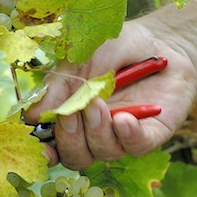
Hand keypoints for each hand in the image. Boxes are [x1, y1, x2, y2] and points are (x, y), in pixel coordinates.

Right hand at [25, 20, 196, 168]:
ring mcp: (122, 137)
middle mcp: (96, 133)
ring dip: (96, 131)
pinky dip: (127, 134)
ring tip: (99, 103)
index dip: (45, 152)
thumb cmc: (119, 48)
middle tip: (72, 112)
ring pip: (103, 152)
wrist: (163, 41)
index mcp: (74, 118)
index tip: (41, 148)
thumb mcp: (82, 59)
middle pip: (76, 156)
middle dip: (70, 138)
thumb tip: (33, 116)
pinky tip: (125, 118)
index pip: (55, 145)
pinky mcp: (150, 135)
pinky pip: (136, 146)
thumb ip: (60, 87)